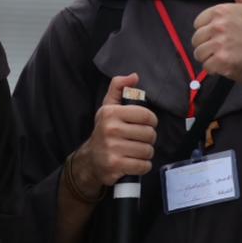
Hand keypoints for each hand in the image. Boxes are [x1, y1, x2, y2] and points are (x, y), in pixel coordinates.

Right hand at [68, 73, 158, 199]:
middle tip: (140, 140)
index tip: (146, 124)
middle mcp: (110, 129)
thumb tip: (134, 76)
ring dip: (146, 153)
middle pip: (149, 134)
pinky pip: (143, 166)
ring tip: (136, 151)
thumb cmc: (104, 131)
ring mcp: (112, 148)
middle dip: (149, 139)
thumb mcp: (108, 107)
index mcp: (111, 112)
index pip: (146, 115)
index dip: (152, 121)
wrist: (90, 160)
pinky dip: (143, 166)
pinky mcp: (115, 165)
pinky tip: (135, 162)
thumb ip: (119, 88)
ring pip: (148, 151)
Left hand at [191, 0, 241, 84]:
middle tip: (224, 47)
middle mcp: (219, 25)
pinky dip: (214, 69)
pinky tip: (227, 65)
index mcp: (221, 10)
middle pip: (196, 39)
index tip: (224, 34)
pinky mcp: (221, 61)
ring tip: (225, 56)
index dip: (209, 31)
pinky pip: (206, 66)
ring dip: (210, 58)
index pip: (198, 24)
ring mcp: (219, 43)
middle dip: (208, 45)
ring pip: (199, 53)